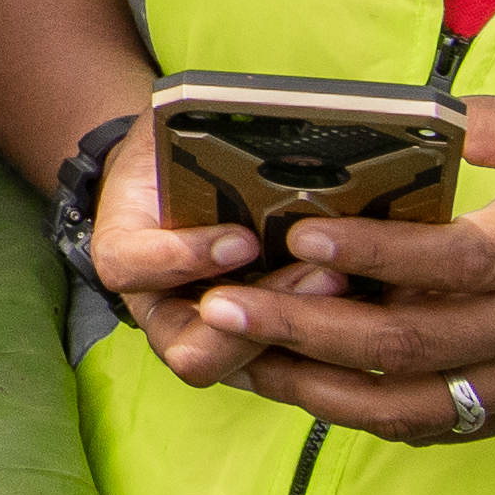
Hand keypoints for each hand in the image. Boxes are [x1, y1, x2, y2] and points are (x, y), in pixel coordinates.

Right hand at [96, 118, 379, 392]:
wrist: (180, 176)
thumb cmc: (178, 149)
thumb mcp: (169, 128)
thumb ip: (193, 134)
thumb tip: (275, 123)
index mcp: (127, 251)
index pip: (130, 267)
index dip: (182, 260)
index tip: (242, 240)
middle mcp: (161, 309)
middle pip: (191, 351)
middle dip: (258, 320)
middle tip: (320, 274)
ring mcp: (208, 336)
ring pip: (247, 371)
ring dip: (300, 336)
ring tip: (348, 285)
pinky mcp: (255, 346)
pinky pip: (287, 370)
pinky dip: (324, 350)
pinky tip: (367, 314)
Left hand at [196, 94, 494, 439]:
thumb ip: (489, 125)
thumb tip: (396, 110)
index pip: (454, 261)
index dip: (372, 253)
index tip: (297, 234)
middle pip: (407, 343)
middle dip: (303, 329)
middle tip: (219, 304)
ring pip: (404, 403)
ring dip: (311, 385)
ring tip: (233, 355)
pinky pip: (426, 425)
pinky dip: (355, 412)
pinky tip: (298, 384)